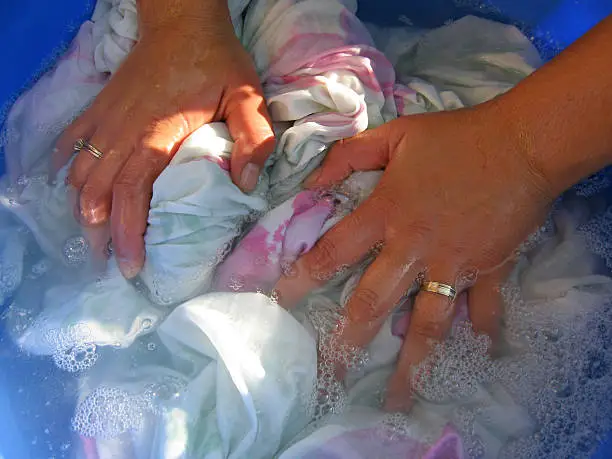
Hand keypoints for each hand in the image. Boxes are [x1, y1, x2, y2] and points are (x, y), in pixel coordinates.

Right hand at [53, 13, 274, 277]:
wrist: (182, 21)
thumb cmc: (217, 60)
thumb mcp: (248, 96)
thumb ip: (253, 139)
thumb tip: (243, 184)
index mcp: (156, 134)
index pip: (132, 193)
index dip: (127, 232)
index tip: (132, 265)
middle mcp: (123, 131)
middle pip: (99, 192)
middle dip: (101, 233)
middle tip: (109, 264)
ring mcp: (106, 119)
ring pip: (81, 174)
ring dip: (84, 210)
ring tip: (93, 239)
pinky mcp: (100, 108)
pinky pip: (72, 143)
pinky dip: (68, 171)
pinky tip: (71, 191)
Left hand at [274, 103, 551, 410]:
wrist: (522, 143)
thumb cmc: (456, 137)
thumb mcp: (395, 135)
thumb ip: (349, 156)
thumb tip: (311, 182)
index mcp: (386, 214)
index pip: (333, 253)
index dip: (303, 278)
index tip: (280, 303)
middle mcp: (413, 248)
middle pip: (373, 302)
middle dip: (349, 341)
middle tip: (332, 374)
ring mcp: (452, 264)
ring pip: (427, 322)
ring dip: (412, 362)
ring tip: (399, 397)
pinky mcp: (489, 269)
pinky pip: (482, 308)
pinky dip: (481, 331)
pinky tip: (476, 356)